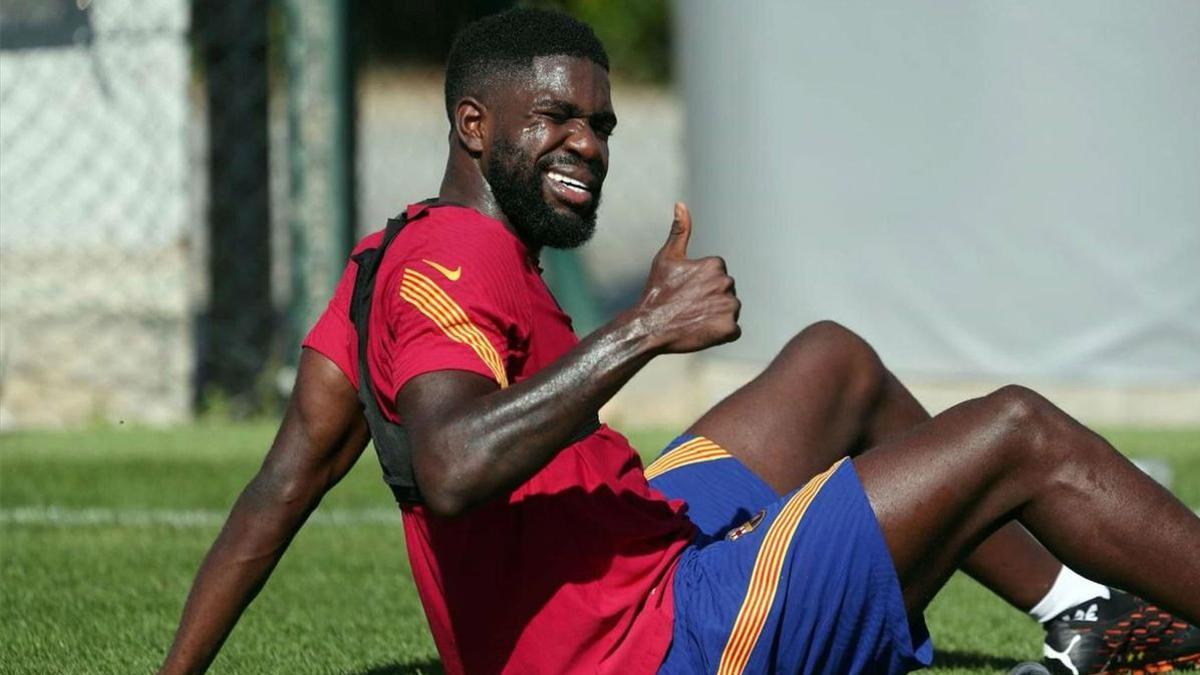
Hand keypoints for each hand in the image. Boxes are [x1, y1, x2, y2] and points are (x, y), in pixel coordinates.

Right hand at [637, 202, 740, 353]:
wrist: (649, 326)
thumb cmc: (657, 291)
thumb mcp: (666, 257)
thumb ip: (680, 230)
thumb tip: (681, 204)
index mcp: (715, 264)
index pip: (718, 274)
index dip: (701, 285)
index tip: (686, 292)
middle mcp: (726, 283)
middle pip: (725, 292)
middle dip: (711, 299)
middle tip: (688, 306)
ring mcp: (729, 306)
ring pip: (730, 310)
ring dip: (716, 316)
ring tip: (694, 319)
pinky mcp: (729, 329)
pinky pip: (733, 330)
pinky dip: (721, 333)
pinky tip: (702, 330)